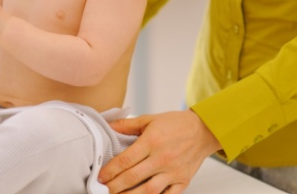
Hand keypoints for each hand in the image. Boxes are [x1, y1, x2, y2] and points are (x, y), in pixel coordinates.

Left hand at [99, 110, 221, 192]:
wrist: (204, 130)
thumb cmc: (176, 124)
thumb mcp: (149, 119)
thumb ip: (127, 125)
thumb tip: (108, 127)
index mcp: (151, 142)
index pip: (126, 160)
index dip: (110, 170)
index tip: (101, 176)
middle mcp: (162, 158)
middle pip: (133, 177)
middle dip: (115, 186)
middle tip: (104, 189)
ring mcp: (173, 172)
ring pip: (149, 191)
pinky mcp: (183, 181)